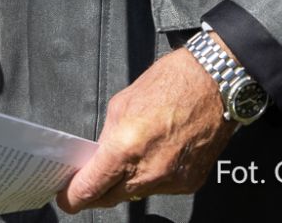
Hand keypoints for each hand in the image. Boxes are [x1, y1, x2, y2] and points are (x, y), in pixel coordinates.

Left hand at [57, 45, 236, 212]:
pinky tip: (156, 154)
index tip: (67, 198)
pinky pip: (161, 188)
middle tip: (91, 179)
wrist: (214, 84)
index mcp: (126, 148)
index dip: (73, 197)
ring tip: (133, 153)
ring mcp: (171, 181)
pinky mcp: (189, 184)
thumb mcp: (122, 104)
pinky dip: (152, 177)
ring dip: (127, 182)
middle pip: (111, 198)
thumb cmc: (172, 84)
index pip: (91, 188)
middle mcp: (149, 171)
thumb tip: (100, 156)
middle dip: (97, 192)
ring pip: (136, 194)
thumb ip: (107, 137)